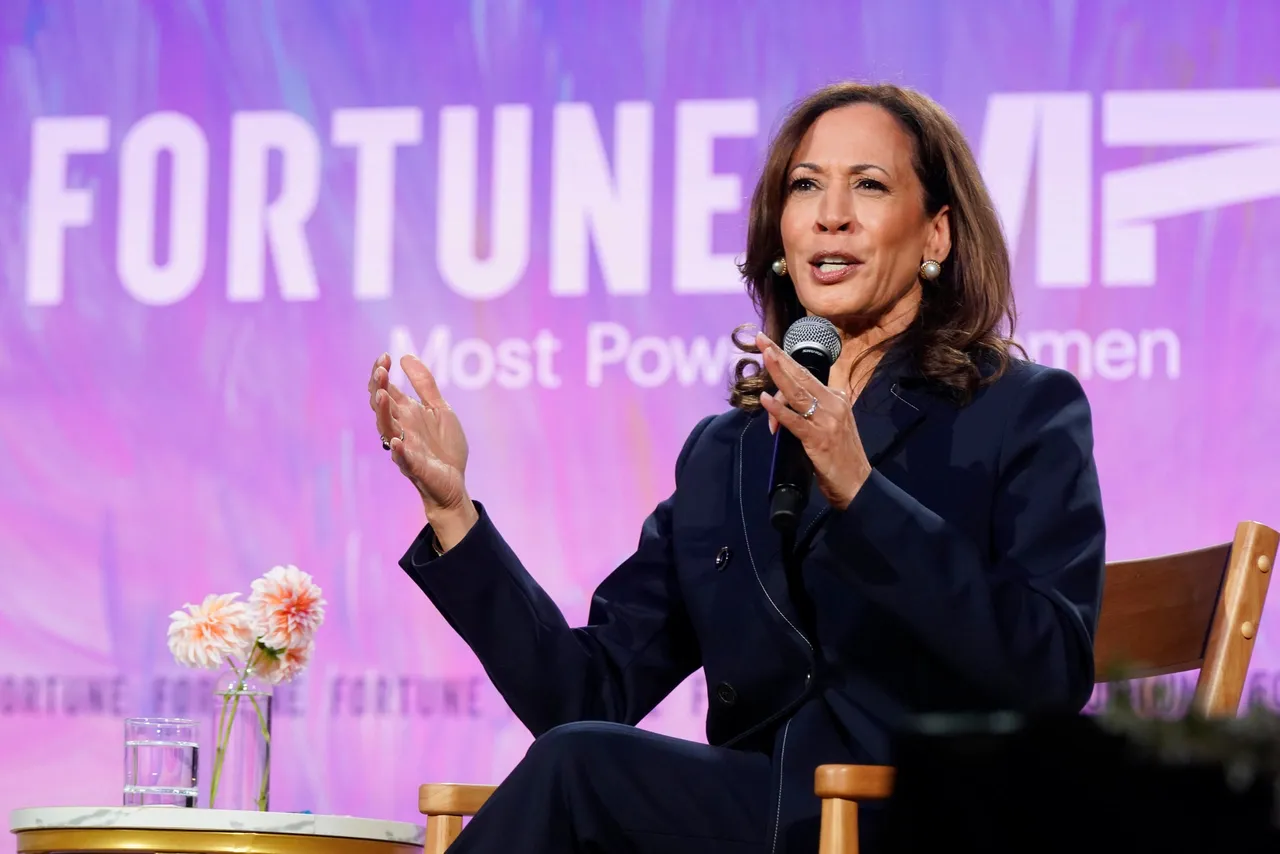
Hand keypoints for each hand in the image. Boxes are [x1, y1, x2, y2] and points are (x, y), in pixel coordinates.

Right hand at [367, 353, 477, 547]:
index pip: (385, 389)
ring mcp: (405, 446)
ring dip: (382, 413)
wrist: (455, 481)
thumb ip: (425, 385)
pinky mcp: (414, 466)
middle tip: (380, 371)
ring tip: (382, 396)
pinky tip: (396, 440)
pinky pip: (402, 458)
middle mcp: (401, 427)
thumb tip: (405, 356)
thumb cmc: (444, 447)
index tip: (385, 356)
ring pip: (386, 428)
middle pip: (381, 406)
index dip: (381, 373)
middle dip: (378, 388)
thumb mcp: (440, 409)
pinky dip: (398, 450)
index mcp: (406, 413)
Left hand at [756, 333, 871, 510]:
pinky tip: (766, 400)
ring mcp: (827, 420)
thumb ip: (811, 411)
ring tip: (764, 358)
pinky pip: (795, 420)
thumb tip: (782, 405)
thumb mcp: (829, 426)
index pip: (806, 376)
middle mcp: (834, 403)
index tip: (769, 346)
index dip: (786, 360)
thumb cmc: (840, 457)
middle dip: (779, 356)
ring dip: (778, 373)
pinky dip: (779, 409)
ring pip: (797, 392)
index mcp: (837, 398)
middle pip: (801, 375)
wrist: (858, 484)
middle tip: (761, 340)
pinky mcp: (818, 438)